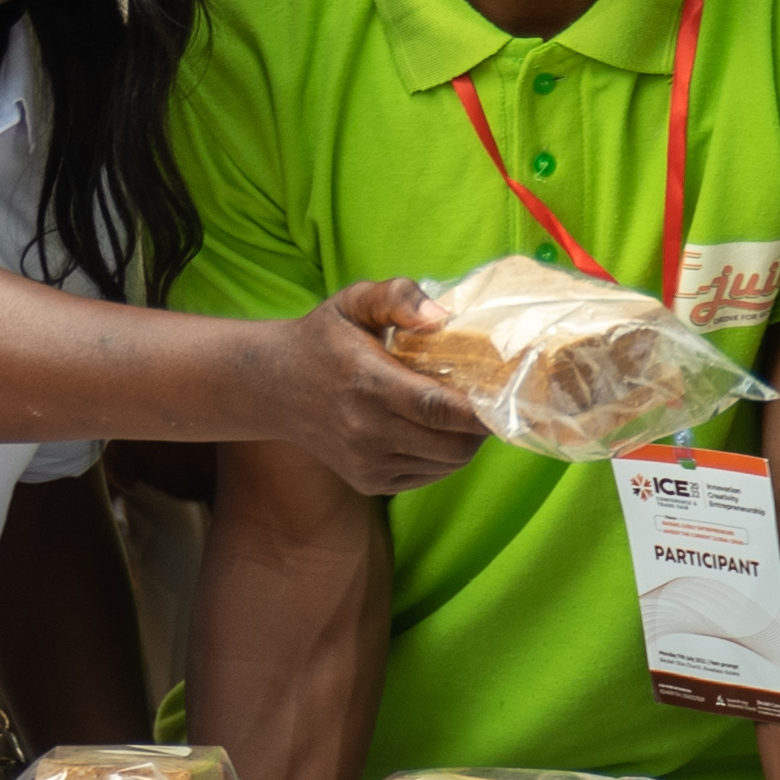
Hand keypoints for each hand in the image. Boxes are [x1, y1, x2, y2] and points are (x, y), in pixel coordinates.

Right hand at [272, 281, 495, 498]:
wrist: (273, 388)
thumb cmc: (324, 338)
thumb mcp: (353, 300)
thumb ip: (397, 297)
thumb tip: (442, 317)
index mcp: (367, 383)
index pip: (437, 408)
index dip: (479, 411)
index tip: (505, 398)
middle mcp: (366, 431)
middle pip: (452, 445)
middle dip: (481, 428)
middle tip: (488, 403)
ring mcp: (366, 462)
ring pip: (445, 465)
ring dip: (464, 443)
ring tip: (460, 415)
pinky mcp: (369, 482)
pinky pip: (428, 476)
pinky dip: (442, 458)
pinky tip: (432, 431)